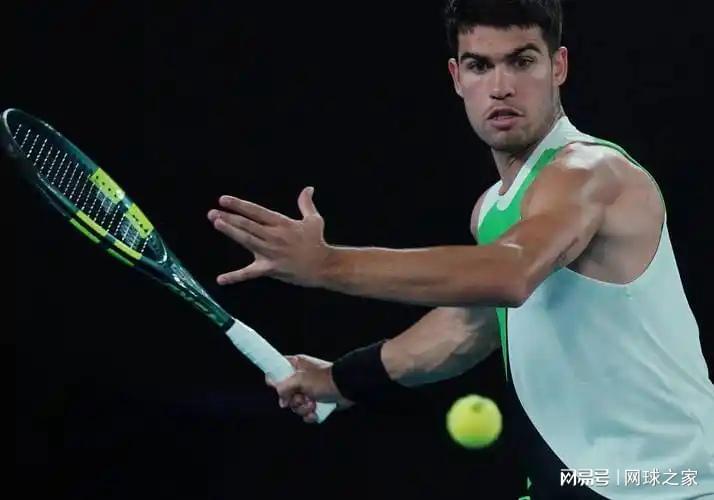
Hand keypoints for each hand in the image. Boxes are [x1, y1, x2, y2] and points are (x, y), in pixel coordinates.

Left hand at [207, 187, 332, 286]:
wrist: (323, 266)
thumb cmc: (317, 242)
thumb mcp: (314, 220)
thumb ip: (306, 203)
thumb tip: (308, 188)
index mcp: (282, 223)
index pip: (256, 212)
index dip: (240, 205)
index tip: (224, 200)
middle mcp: (274, 236)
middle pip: (248, 225)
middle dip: (229, 218)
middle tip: (212, 212)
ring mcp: (271, 253)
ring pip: (247, 241)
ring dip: (231, 232)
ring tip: (217, 223)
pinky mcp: (270, 269)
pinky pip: (250, 274)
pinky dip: (235, 277)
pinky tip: (221, 279)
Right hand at [266, 354, 352, 423]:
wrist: (347, 387)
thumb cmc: (325, 379)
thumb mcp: (300, 380)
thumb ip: (284, 387)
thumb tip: (281, 398)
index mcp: (297, 366)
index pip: (278, 370)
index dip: (276, 381)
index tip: (280, 389)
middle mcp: (301, 378)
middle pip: (285, 393)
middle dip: (293, 400)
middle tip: (301, 398)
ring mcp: (309, 390)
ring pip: (296, 405)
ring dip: (303, 408)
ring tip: (313, 404)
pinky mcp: (317, 402)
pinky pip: (306, 413)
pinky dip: (310, 414)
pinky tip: (316, 411)